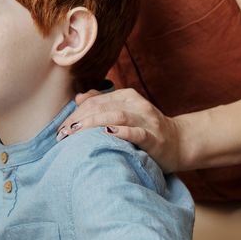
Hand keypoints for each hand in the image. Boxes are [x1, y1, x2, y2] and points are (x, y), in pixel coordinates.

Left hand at [56, 88, 184, 171]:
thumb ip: (103, 103)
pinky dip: (122, 132)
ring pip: (117, 116)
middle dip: (80, 119)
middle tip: (63, 134)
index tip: (61, 130)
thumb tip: (79, 98)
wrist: (179, 143)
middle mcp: (137, 105)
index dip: (75, 114)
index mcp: (127, 96)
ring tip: (77, 132)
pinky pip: (137, 133)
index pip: (95, 101)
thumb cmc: (146, 129)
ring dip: (94, 123)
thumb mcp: (125, 112)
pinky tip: (108, 133)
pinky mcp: (155, 138)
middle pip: (102, 107)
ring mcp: (147, 121)